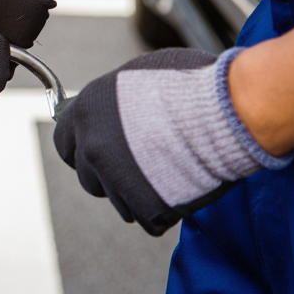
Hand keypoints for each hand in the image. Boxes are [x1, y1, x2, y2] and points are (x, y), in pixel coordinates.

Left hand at [54, 48, 290, 235]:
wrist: (229, 111)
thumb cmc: (193, 85)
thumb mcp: (140, 74)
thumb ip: (116, 98)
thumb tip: (112, 105)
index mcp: (86, 110)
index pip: (65, 143)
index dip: (84, 149)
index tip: (103, 152)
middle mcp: (92, 145)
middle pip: (88, 177)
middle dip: (110, 176)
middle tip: (142, 167)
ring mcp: (114, 178)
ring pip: (118, 201)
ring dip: (139, 193)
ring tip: (170, 171)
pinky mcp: (142, 205)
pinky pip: (147, 220)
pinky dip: (164, 211)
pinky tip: (182, 188)